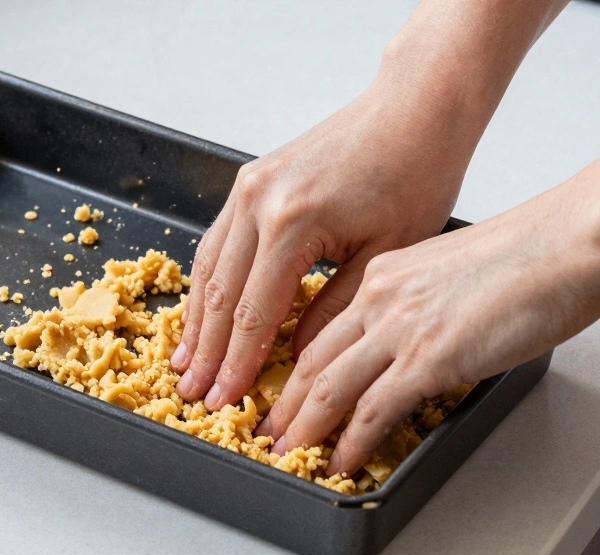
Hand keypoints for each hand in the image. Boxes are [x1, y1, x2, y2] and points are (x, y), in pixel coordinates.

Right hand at [171, 73, 475, 410]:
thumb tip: (298, 358)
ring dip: (196, 319)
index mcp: (291, 224)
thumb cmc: (414, 172)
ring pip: (209, 266)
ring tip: (185, 361)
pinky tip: (203, 308)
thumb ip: (333, 311)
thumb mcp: (385, 255)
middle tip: (192, 393)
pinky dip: (208, 280)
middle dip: (207, 351)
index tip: (226, 400)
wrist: (413, 108)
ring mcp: (248, 185)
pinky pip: (218, 239)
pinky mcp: (251, 178)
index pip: (254, 314)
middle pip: (220, 294)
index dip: (238, 364)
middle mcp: (258, 202)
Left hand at [257, 187, 599, 474]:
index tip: (284, 384)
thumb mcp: (451, 267)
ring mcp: (400, 328)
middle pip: (312, 359)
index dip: (296, 363)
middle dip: (285, 400)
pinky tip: (341, 458)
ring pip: (329, 386)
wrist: (565, 243)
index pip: (322, 325)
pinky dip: (351, 441)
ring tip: (289, 450)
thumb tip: (418, 331)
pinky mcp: (428, 358)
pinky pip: (374, 409)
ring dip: (305, 426)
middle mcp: (380, 297)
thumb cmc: (529, 253)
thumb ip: (421, 299)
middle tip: (269, 426)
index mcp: (384, 273)